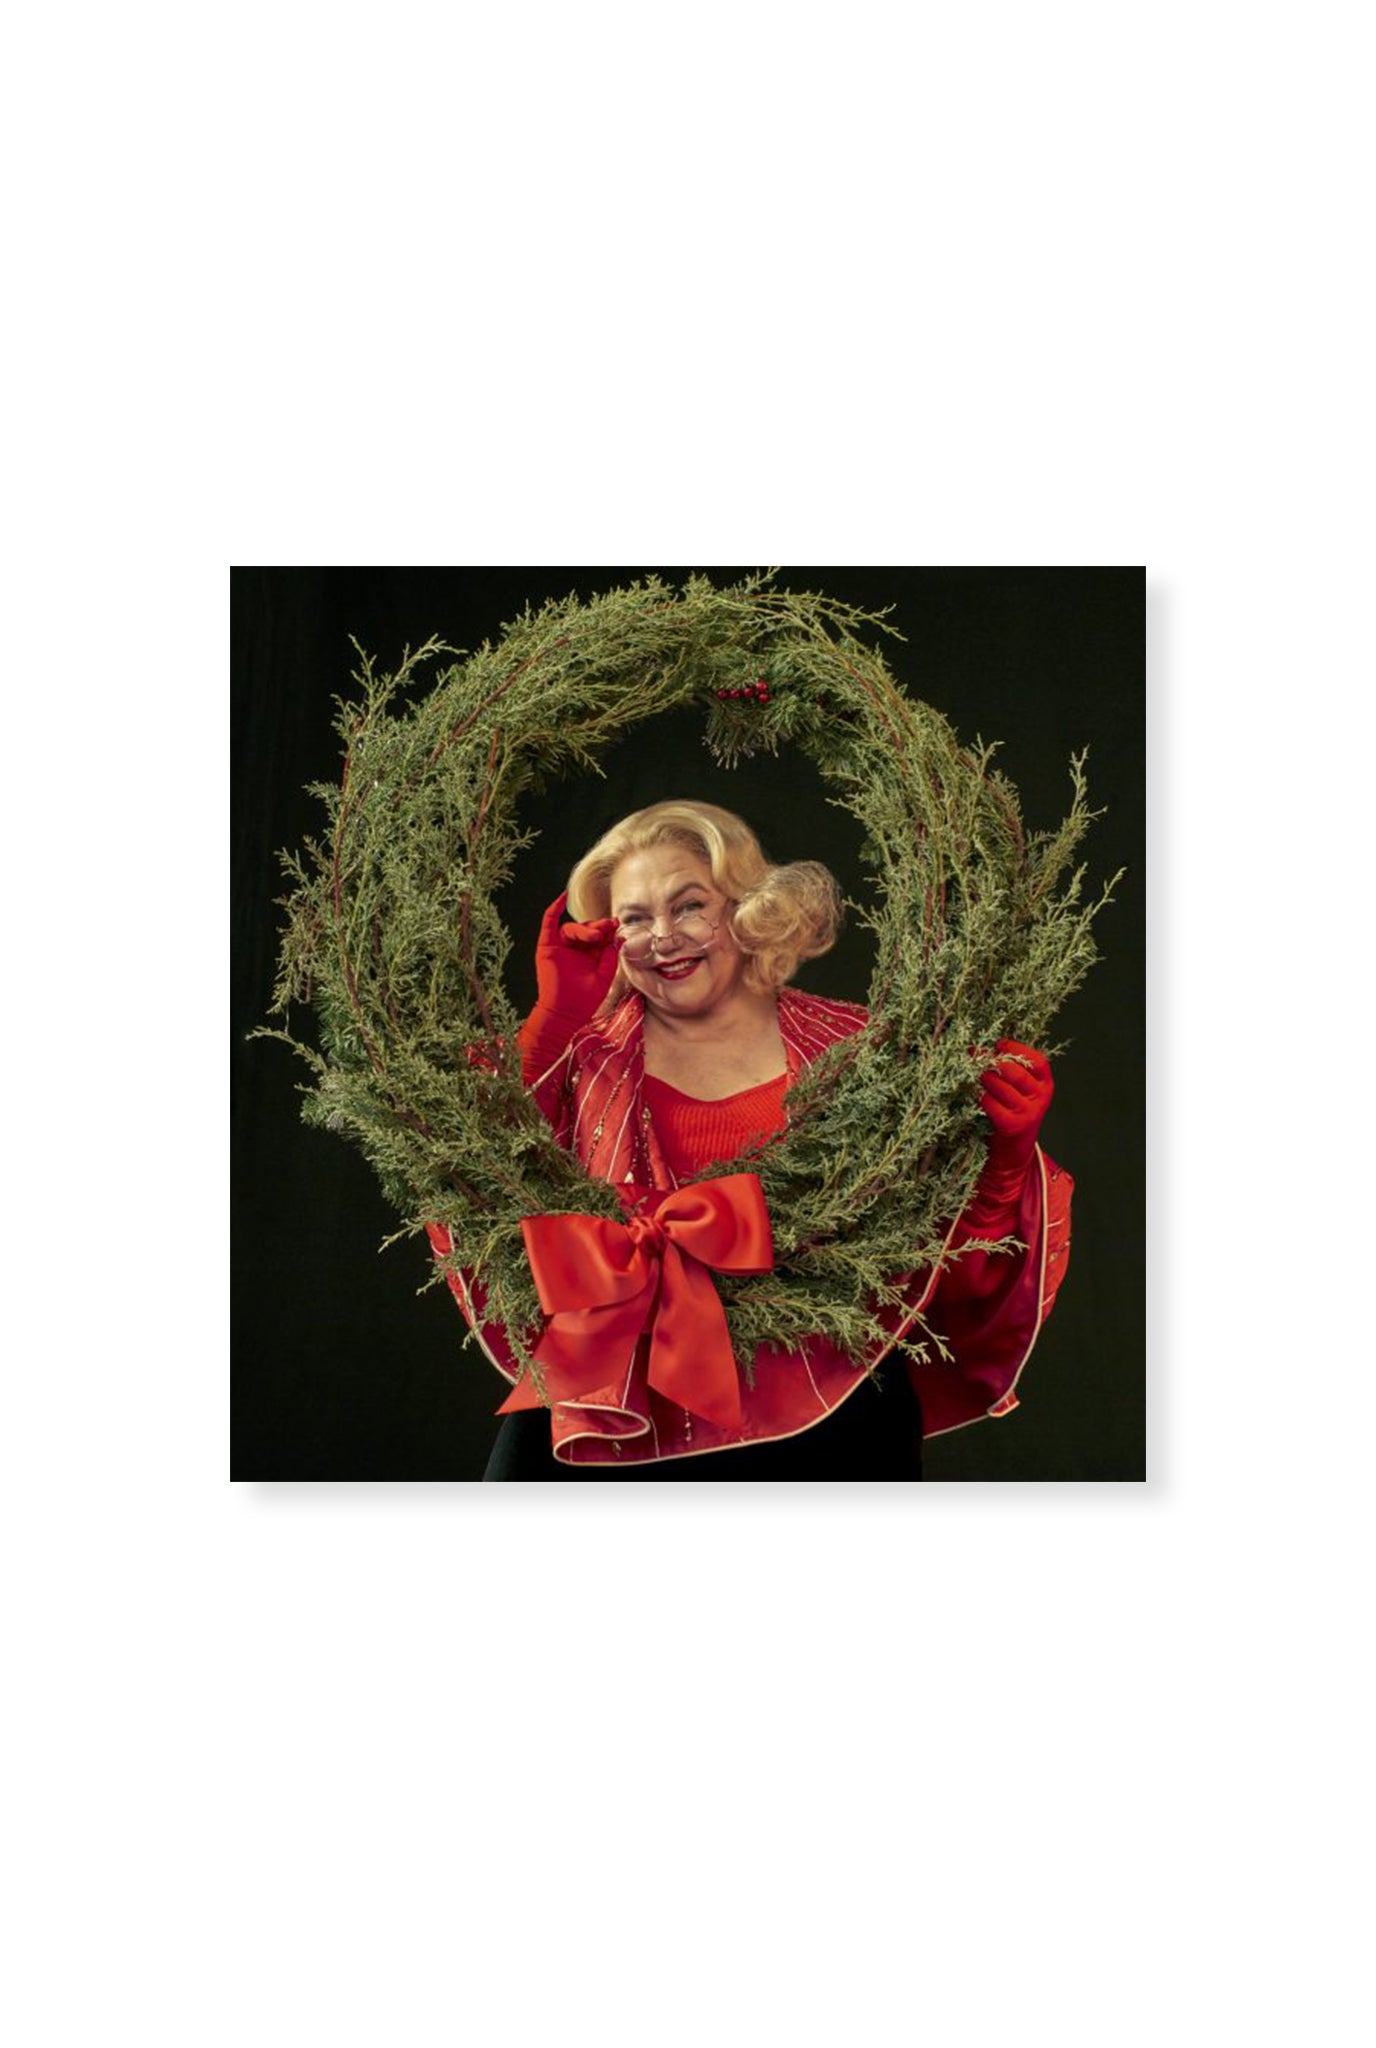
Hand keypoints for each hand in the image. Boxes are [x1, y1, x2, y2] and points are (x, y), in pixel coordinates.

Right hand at [531, 890, 621, 1026]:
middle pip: (586, 929)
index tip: (617, 925)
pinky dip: (554, 908)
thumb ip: (610, 956)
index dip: (607, 930)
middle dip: (599, 926)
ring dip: (585, 928)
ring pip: (572, 927)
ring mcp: (559, 947)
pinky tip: (562, 897)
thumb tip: (618, 937)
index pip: (598, 937)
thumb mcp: (604, 976)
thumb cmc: (584, 1000)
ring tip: (596, 935)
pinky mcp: (546, 947)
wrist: (565, 1013)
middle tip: (609, 926)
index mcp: (588, 956)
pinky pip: (548, 923)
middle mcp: (573, 950)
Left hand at [978, 1040, 1053, 1172]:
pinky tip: (974, 1093)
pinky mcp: (1011, 1125)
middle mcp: (1041, 1098)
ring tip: (972, 1072)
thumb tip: (981, 1048)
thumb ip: (1011, 1070)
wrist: (1015, 1151)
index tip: (1000, 1043)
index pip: (1038, 1061)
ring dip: (983, 1077)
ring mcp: (1027, 1112)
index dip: (1018, 1048)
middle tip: (978, 1057)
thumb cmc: (1013, 1112)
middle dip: (994, 1062)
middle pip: (1016, 1072)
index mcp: (1046, 1085)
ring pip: (1000, 1086)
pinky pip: (990, 1103)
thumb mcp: (1021, 1091)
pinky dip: (979, 1096)